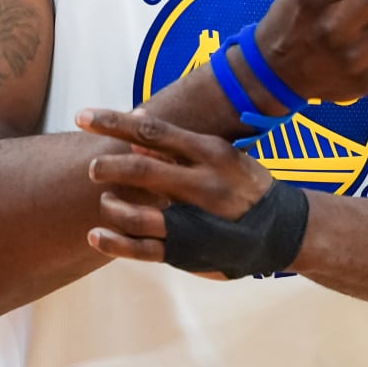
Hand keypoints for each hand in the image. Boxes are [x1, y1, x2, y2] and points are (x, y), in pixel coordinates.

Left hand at [78, 108, 274, 265]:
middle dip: (109, 166)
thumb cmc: (245, 185)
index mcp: (210, 153)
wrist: (283, 231)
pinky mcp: (187, 250)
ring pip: (138, 213)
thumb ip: (180, 147)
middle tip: (93, 167)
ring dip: (112, 205)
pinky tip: (96, 235)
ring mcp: (195, 220)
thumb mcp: (223, 156)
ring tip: (106, 200)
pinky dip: (115, 242)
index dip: (113, 122)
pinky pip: (143, 247)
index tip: (84, 116)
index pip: (152, 131)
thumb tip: (137, 133)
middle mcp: (202, 184)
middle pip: (141, 170)